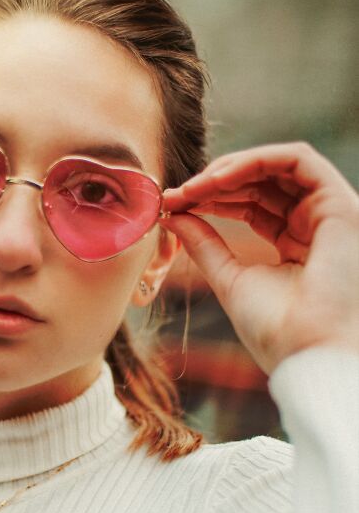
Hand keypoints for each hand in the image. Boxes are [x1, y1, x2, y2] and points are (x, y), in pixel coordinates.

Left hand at [161, 142, 358, 374]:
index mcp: (296, 246)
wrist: (307, 353)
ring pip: (279, 165)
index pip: (252, 205)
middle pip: (263, 183)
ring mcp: (331, 212)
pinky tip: (217, 180)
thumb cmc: (275, 330)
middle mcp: (317, 225)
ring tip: (192, 188)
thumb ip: (205, 244)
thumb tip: (173, 215)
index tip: (172, 206)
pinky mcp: (340, 203)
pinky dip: (255, 160)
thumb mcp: (230, 278)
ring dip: (230, 169)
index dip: (211, 199)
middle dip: (213, 183)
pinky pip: (297, 160)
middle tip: (175, 195)